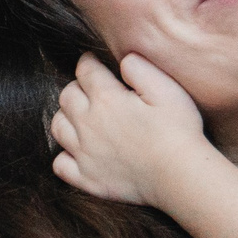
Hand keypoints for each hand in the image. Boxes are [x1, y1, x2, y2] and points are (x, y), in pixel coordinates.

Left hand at [51, 52, 206, 207]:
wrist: (180, 176)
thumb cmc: (178, 131)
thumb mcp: (167, 89)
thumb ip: (140, 68)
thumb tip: (124, 59)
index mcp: (106, 99)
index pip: (85, 71)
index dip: (88, 62)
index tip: (93, 61)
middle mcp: (88, 124)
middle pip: (66, 97)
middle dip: (76, 87)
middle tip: (91, 89)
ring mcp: (84, 153)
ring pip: (58, 127)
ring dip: (66, 117)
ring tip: (82, 117)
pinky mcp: (87, 178)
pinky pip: (60, 164)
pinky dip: (64, 156)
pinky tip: (78, 152)